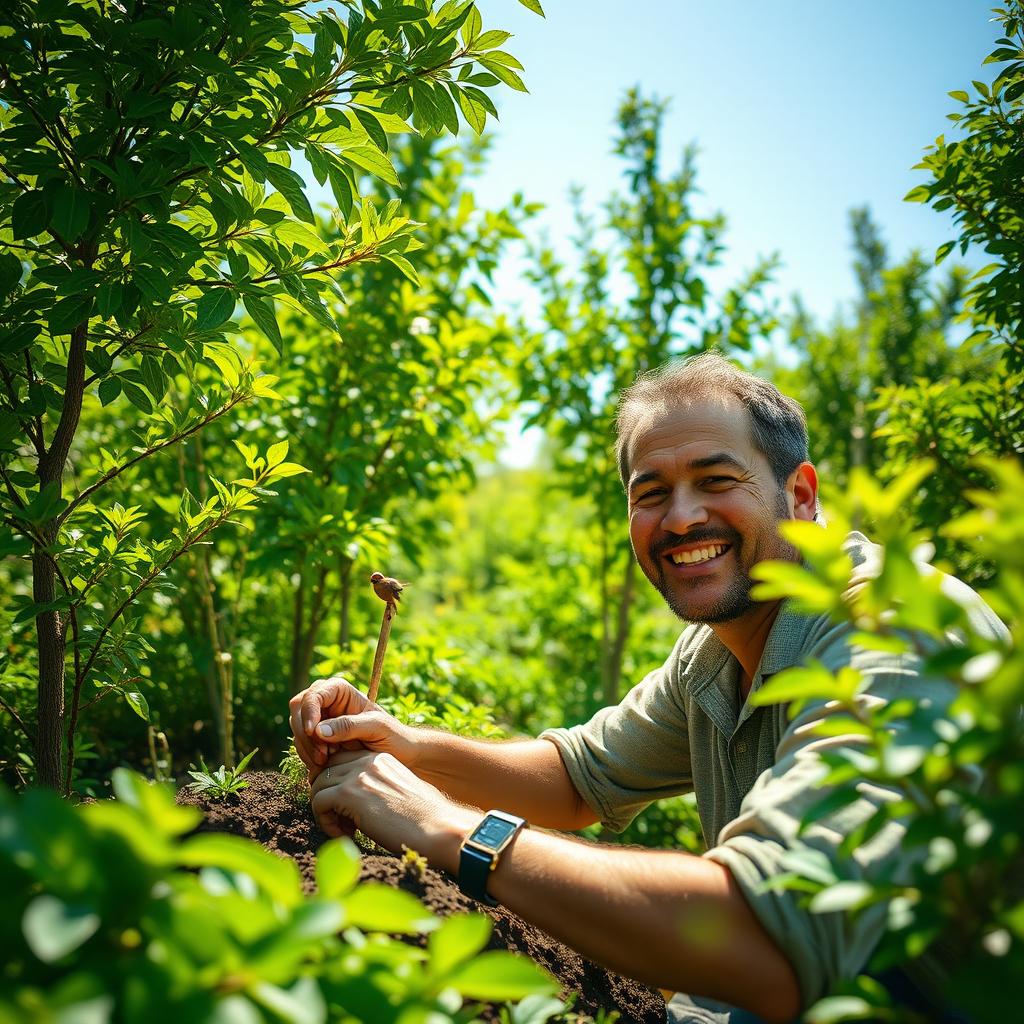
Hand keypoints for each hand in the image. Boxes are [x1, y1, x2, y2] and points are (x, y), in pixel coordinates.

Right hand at [288, 675, 413, 769]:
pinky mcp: (318, 740)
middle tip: (322, 755)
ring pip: (297, 729)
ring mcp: (320, 721)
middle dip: (305, 733)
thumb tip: (318, 730)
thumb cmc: (394, 737)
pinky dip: (307, 757)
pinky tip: (324, 765)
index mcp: (341, 691)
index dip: (308, 711)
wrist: (400, 756)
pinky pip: (301, 746)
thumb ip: (349, 726)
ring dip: (306, 748)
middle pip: (298, 710)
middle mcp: (327, 703)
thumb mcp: (377, 728)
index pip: (314, 694)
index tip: (312, 731)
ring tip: (327, 761)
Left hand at [310, 749, 474, 867]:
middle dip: (326, 796)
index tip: (346, 810)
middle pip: (325, 771)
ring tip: (345, 831)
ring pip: (317, 786)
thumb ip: (376, 786)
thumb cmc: (425, 818)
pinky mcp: (349, 793)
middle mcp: (367, 760)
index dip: (337, 786)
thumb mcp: (398, 791)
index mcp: (380, 757)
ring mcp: (358, 774)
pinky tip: (347, 835)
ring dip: (325, 812)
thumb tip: (355, 801)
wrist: (437, 828)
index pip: (341, 761)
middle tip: (343, 821)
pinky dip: (325, 823)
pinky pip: (317, 803)